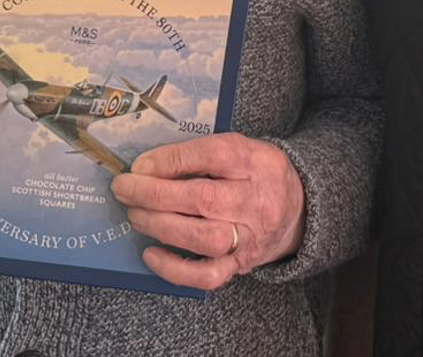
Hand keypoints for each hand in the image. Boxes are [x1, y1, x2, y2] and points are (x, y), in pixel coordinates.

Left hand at [111, 132, 305, 290]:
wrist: (298, 208)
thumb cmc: (257, 173)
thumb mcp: (240, 147)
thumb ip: (202, 152)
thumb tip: (149, 163)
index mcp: (253, 161)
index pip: (211, 156)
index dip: (171, 160)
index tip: (141, 164)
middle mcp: (253, 199)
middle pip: (203, 198)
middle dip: (155, 193)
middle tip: (124, 188)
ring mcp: (248, 236)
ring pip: (202, 237)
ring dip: (160, 226)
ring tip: (134, 215)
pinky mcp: (240, 264)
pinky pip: (207, 275)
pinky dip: (175, 268)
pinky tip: (151, 253)